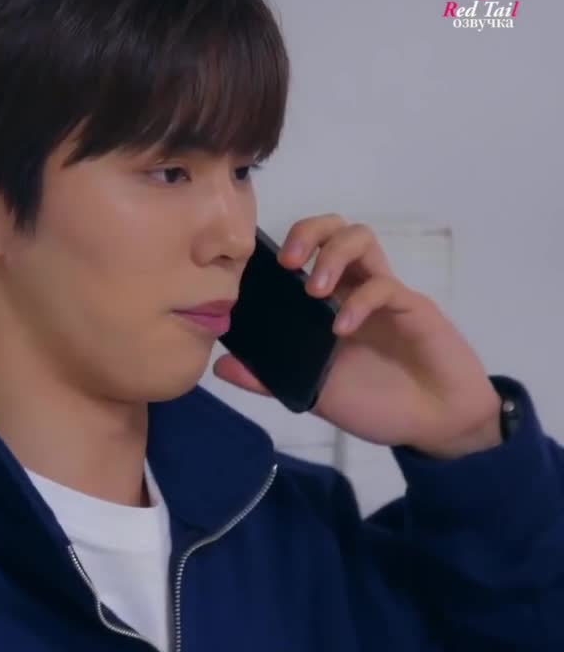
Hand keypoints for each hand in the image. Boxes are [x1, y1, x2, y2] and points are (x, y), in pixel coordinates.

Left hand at [212, 215, 502, 459]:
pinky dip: (358, 301)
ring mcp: (384, 294)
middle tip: (288, 263)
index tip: (255, 268)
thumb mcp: (314, 393)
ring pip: (361, 238)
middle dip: (308, 232)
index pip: (305, 252)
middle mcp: (354, 289)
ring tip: (314, 290)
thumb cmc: (377, 402)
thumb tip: (220, 366)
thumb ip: (269, 379)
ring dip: (333, 254)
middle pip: (335, 228)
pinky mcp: (413, 307)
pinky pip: (385, 285)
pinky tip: (343, 328)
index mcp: (328, 303)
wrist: (434, 425)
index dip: (281, 247)